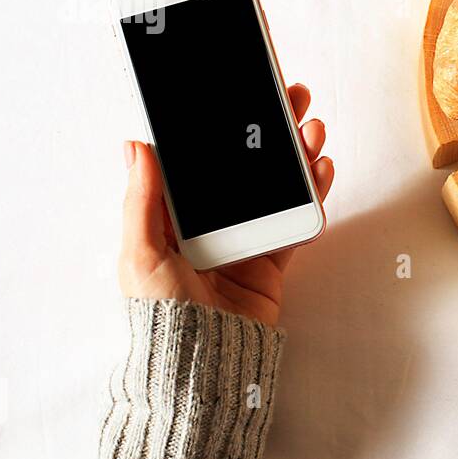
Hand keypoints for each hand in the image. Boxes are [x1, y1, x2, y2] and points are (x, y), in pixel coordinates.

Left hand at [119, 83, 334, 326]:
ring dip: (298, 156)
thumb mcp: (140, 253)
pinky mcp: (272, 261)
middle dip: (272, 130)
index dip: (224, 126)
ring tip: (313, 130)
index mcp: (175, 216)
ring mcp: (245, 240)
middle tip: (291, 98)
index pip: (204, 159)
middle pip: (247, 166)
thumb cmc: (161, 314)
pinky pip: (296, 221)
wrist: (201, 364)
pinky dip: (312, 196)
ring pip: (277, 186)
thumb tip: (135, 146)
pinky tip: (321, 172)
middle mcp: (212, 223)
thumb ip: (142, 199)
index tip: (244, 94)